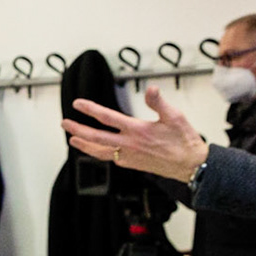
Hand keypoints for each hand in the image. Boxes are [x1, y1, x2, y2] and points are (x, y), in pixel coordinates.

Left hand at [62, 86, 209, 182]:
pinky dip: (98, 154)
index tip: (78, 104)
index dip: (90, 110)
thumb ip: (159, 103)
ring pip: (100, 151)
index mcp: (137, 130)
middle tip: (64, 123)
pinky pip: (110, 158)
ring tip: (72, 139)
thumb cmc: (184, 141)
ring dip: (84, 145)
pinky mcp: (131, 164)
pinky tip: (94, 151)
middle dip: (78, 129)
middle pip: (96, 137)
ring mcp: (129, 156)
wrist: (190, 165)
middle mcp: (129, 144)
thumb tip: (151, 89)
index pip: (107, 117)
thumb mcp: (175, 116)